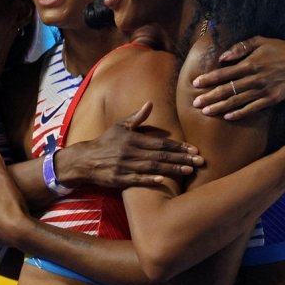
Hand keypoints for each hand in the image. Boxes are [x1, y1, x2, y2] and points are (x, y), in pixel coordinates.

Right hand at [59, 102, 203, 187]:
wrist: (84, 160)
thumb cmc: (105, 142)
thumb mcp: (119, 127)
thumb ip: (136, 117)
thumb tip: (150, 103)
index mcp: (132, 139)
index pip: (160, 143)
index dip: (178, 146)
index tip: (194, 149)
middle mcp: (130, 152)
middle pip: (160, 156)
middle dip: (181, 158)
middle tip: (200, 161)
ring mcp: (124, 166)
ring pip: (153, 168)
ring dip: (172, 169)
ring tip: (189, 170)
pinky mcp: (119, 179)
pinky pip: (137, 180)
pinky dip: (150, 180)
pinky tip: (164, 181)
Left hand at [191, 36, 284, 119]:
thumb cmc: (278, 48)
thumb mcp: (259, 41)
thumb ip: (240, 47)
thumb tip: (222, 57)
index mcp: (250, 64)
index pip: (224, 73)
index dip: (208, 79)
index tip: (195, 84)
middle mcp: (254, 79)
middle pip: (227, 90)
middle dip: (209, 97)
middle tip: (195, 103)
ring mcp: (263, 91)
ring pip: (237, 101)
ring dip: (219, 107)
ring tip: (205, 112)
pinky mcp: (271, 99)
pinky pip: (252, 109)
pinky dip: (239, 113)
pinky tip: (227, 117)